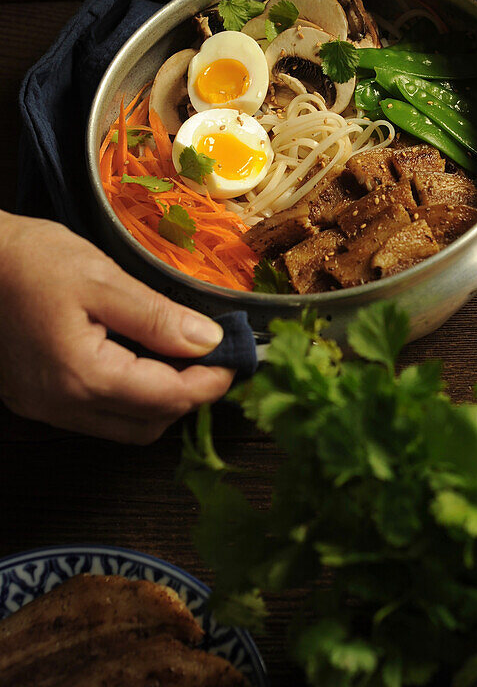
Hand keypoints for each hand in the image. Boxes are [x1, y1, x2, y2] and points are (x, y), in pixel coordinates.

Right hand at [0, 214, 233, 443]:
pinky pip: (93, 415)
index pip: (165, 398)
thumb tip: (210, 342)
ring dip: (157, 402)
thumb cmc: (31, 259)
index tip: (234, 361)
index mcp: (82, 375)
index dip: (208, 383)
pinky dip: (125, 398)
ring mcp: (43, 407)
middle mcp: (61, 404)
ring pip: (120, 427)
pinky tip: (137, 361)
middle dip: (186, 398)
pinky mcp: (33, 399)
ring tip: (179, 359)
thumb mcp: (103, 279)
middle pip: (145, 426)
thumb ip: (158, 317)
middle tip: (211, 360)